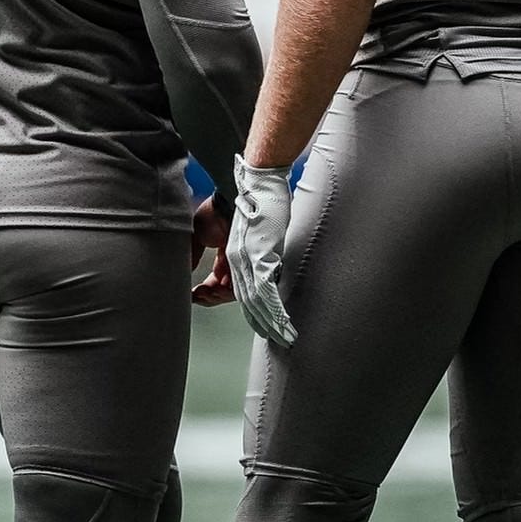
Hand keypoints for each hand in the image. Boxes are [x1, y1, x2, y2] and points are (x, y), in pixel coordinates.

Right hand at [189, 196, 233, 307]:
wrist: (228, 204)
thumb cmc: (214, 213)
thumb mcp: (194, 236)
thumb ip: (189, 256)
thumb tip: (181, 274)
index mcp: (223, 252)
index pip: (214, 279)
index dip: (203, 290)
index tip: (191, 294)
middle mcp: (235, 259)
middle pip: (223, 288)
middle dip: (208, 296)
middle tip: (197, 296)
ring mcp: (243, 262)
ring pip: (231, 291)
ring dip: (216, 296)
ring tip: (204, 293)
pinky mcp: (249, 265)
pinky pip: (241, 287)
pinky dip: (226, 292)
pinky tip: (215, 289)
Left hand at [224, 158, 296, 345]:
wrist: (258, 182)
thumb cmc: (260, 199)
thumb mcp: (255, 228)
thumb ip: (259, 248)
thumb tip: (269, 261)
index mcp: (236, 255)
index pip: (241, 291)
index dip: (253, 312)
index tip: (263, 325)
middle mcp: (239, 261)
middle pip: (248, 301)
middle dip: (262, 322)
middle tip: (276, 339)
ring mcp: (249, 260)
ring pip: (257, 301)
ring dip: (271, 322)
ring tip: (284, 338)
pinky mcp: (261, 256)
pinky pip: (266, 290)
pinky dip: (274, 308)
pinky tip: (281, 322)